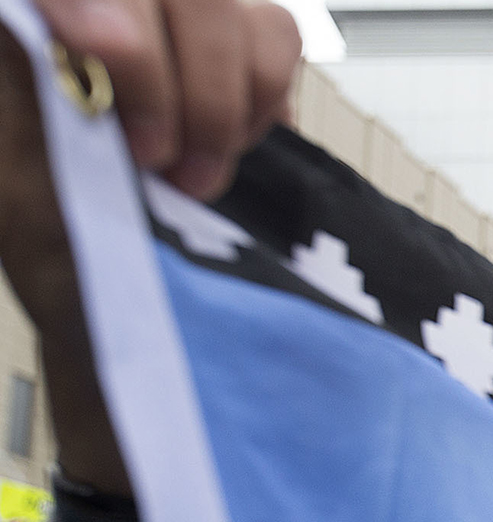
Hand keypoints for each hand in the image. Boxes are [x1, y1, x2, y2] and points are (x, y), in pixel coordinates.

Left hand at [0, 2, 297, 495]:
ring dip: (225, 100)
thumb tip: (63, 18)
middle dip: (178, 76)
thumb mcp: (30, 200)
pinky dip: (265, 98)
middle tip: (162, 163)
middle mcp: (103, 28)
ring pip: (233, 10)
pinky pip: (275, 38)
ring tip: (199, 175)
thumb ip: (39, 99)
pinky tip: (232, 146)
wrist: (154, 332)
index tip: (104, 61)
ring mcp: (171, 41)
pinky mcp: (230, 64)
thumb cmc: (76, 277)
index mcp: (31, 48)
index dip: (111, 15)